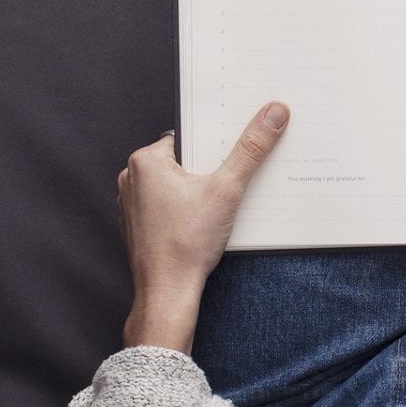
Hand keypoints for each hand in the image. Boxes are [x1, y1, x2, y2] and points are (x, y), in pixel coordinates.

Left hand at [117, 101, 289, 352]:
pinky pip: (168, 205)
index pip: (189, 136)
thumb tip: (274, 113)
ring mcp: (132, 203)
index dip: (216, 143)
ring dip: (200, 190)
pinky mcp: (139, 225)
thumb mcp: (227, 189)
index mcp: (146, 160)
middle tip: (233, 179)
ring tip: (221, 203)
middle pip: (184, 159)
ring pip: (176, 184)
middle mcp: (131, 178)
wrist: (167, 293)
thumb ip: (251, 149)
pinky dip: (187, 208)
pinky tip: (206, 222)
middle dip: (210, 168)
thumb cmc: (187, 244)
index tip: (236, 151)